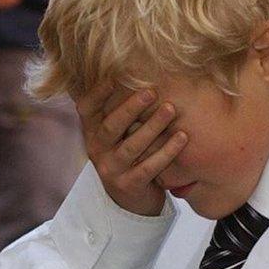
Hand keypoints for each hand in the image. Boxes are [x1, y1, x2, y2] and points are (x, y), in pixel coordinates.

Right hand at [75, 82, 187, 215]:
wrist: (130, 201)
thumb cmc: (128, 156)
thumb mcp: (117, 134)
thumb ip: (119, 109)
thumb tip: (133, 67)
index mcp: (92, 133)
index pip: (86, 109)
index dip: (97, 93)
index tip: (114, 76)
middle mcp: (97, 151)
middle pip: (110, 126)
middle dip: (131, 108)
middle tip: (151, 91)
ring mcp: (112, 170)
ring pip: (132, 147)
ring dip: (152, 127)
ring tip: (171, 110)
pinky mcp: (129, 186)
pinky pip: (149, 168)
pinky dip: (167, 152)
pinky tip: (182, 137)